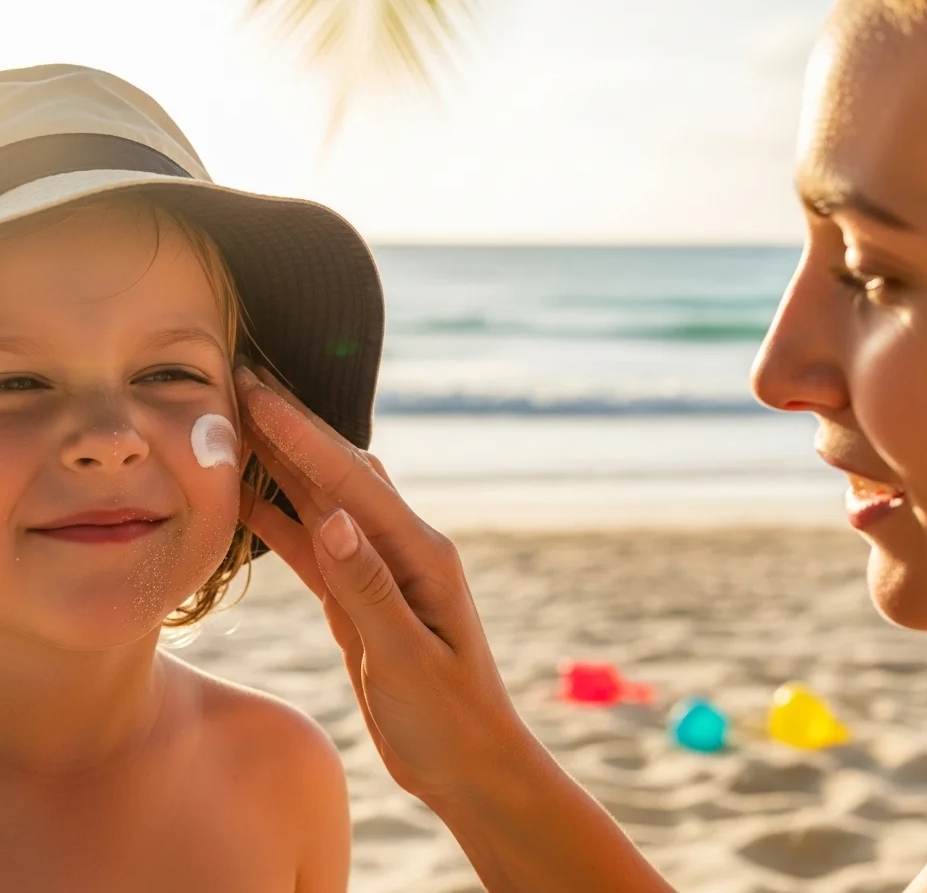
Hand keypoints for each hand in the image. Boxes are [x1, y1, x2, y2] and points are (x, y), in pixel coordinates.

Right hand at [234, 366, 533, 802]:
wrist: (469, 763)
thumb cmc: (449, 718)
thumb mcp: (408, 658)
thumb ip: (368, 588)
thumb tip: (332, 518)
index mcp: (421, 554)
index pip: (353, 483)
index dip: (303, 436)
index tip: (259, 394)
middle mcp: (401, 548)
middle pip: (339, 474)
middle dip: (292, 427)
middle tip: (244, 381)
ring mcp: (380, 569)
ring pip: (323, 501)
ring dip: (283, 462)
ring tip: (238, 423)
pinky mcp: (358, 596)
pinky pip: (313, 547)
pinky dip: (281, 519)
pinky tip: (248, 498)